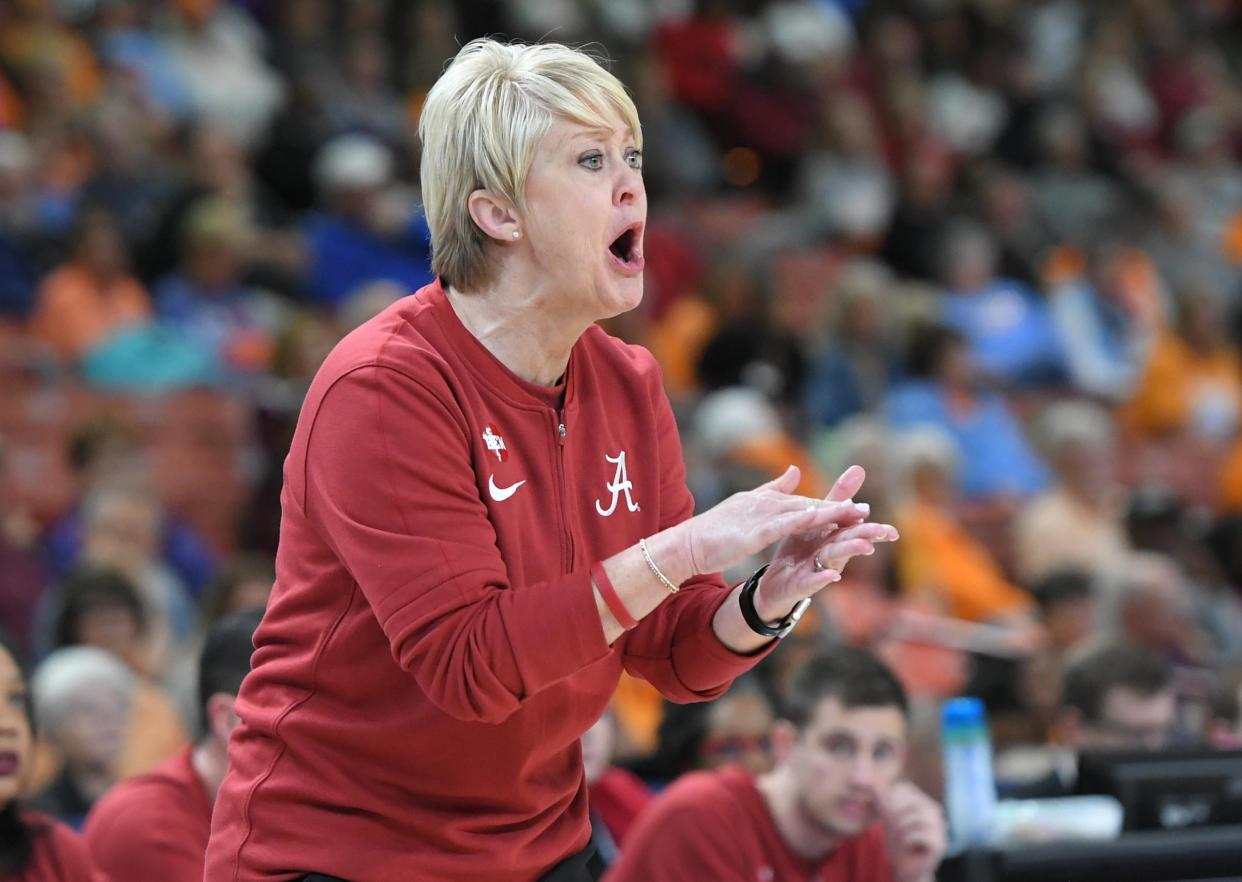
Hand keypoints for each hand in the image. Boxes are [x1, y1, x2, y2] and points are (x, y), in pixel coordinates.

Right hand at [678, 466, 868, 577]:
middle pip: (806, 504)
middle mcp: (764, 503)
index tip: (854, 507)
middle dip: (836, 507)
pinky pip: (780, 526)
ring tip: (852, 514)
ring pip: (799, 512)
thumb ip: (772, 489)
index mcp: (764, 501)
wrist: (686, 543)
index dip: (828, 505)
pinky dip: (799, 521)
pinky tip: (817, 520)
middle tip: (865, 509)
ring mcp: (757, 516)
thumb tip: (794, 472)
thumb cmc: (714, 529)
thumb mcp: (747, 506)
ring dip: (826, 512)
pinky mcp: (751, 532)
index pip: (801, 503)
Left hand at [755, 466, 898, 620]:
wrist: (776, 581)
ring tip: (866, 547)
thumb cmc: (803, 549)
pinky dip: (821, 578)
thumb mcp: (818, 520)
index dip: (872, 528)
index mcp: (834, 537)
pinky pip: (812, 581)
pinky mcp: (801, 583)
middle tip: (886, 533)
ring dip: (850, 551)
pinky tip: (831, 576)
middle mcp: (831, 554)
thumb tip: (859, 468)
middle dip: (868, 538)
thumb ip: (837, 498)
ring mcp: (817, 569)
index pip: (854, 529)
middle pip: (850, 542)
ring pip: (835, 558)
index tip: (894, 530)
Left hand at [880, 782, 947, 881]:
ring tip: (901, 838)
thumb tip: (864, 778)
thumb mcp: (887, 815)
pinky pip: (919, 834)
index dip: (891, 800)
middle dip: (896, 815)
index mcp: (924, 801)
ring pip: (915, 818)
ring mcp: (940, 828)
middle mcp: (936, 811)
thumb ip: (879, 796)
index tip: (888, 815)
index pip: (905, 788)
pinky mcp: (940, 844)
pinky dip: (907, 840)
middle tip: (894, 828)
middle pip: (910, 802)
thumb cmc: (897, 840)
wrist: (906, 867)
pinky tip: (908, 846)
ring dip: (901, 829)